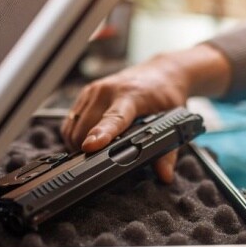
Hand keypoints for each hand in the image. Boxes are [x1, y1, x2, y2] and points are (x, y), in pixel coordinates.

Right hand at [61, 44, 231, 182]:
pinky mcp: (86, 92)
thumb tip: (165, 175)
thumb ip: (168, 150)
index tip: (91, 147)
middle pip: (86, 129)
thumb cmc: (166, 95)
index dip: (101, 134)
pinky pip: (71, 120)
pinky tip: (89, 139)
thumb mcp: (174, 120)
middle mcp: (108, 90)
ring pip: (74, 126)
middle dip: (90, 150)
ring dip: (79, 143)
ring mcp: (94, 90)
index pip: (113, 118)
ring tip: (96, 151)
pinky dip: (75, 134)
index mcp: (132, 95)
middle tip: (102, 162)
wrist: (162, 71)